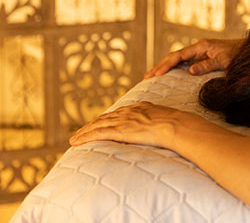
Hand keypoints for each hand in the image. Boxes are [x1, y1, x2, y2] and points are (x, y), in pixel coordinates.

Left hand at [69, 102, 192, 148]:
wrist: (175, 124)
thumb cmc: (175, 124)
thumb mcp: (165, 118)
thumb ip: (157, 120)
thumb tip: (160, 128)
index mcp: (140, 107)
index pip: (117, 113)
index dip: (106, 119)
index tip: (98, 124)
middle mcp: (129, 111)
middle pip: (104, 118)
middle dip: (91, 125)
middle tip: (80, 132)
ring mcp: (124, 120)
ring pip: (97, 125)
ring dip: (83, 132)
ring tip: (74, 139)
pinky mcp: (120, 130)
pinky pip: (98, 133)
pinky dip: (85, 137)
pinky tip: (76, 142)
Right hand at [145, 38, 242, 78]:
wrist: (249, 50)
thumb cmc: (238, 55)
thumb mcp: (224, 61)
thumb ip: (207, 65)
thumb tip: (190, 70)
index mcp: (201, 46)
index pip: (179, 56)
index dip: (166, 65)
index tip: (156, 74)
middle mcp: (198, 47)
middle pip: (175, 56)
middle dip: (161, 65)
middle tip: (147, 76)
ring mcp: (200, 52)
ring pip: (178, 59)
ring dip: (166, 66)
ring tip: (153, 76)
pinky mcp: (203, 57)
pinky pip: (185, 62)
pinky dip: (175, 68)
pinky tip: (168, 74)